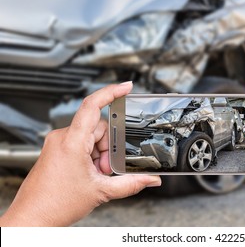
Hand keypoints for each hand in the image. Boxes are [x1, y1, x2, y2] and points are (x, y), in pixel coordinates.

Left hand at [0, 82, 160, 226]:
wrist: (33, 218)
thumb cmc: (55, 204)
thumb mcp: (101, 192)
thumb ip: (131, 184)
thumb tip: (151, 179)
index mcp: (71, 141)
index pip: (92, 105)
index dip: (112, 92)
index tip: (126, 87)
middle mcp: (62, 137)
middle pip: (99, 128)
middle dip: (109, 148)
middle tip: (106, 169)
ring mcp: (58, 143)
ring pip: (91, 137)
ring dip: (100, 154)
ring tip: (96, 175)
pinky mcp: (57, 150)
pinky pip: (82, 144)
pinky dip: (91, 156)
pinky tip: (90, 173)